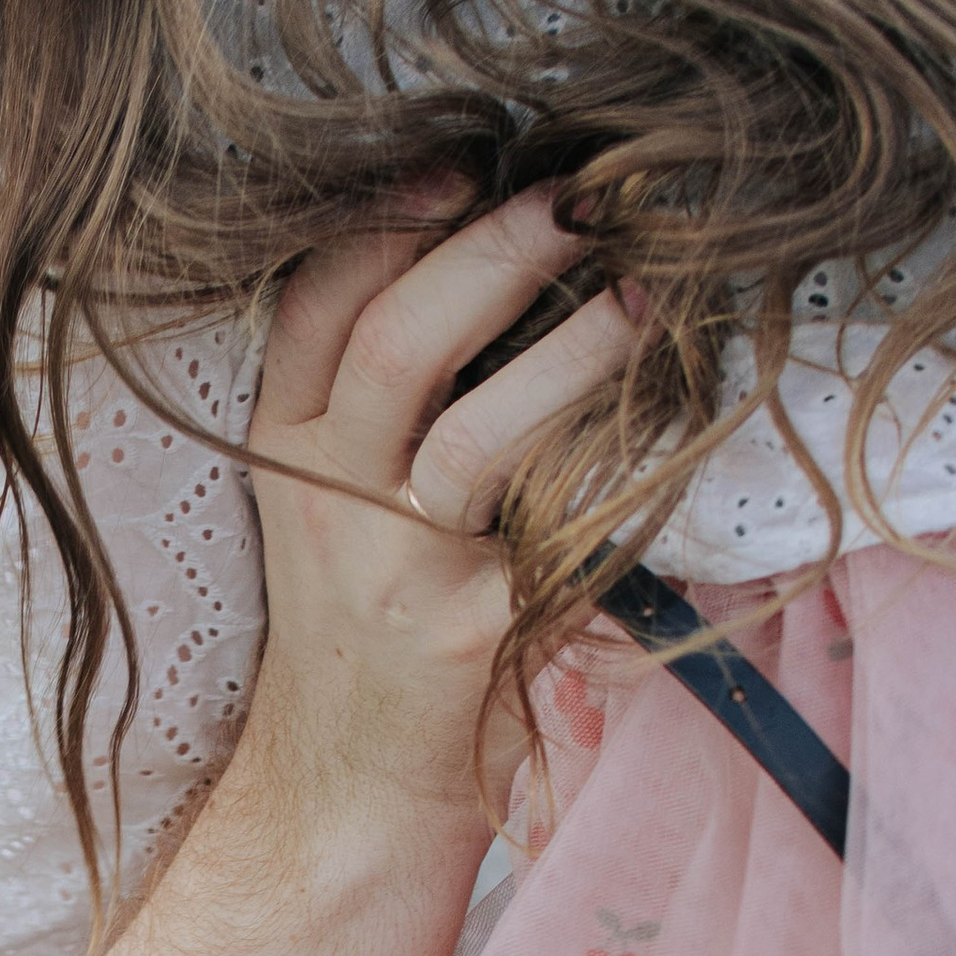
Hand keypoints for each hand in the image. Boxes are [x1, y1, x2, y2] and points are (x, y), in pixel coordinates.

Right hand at [233, 190, 637, 850]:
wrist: (347, 795)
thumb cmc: (368, 630)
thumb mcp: (333, 502)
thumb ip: (377, 400)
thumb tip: (497, 253)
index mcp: (286, 443)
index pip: (318, 298)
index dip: (386, 214)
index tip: (460, 160)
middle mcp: (324, 493)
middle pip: (396, 336)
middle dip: (494, 250)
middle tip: (582, 202)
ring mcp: (391, 563)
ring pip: (477, 425)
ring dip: (572, 349)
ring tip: (643, 299)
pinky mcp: (463, 626)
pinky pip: (558, 523)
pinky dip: (617, 467)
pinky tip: (668, 426)